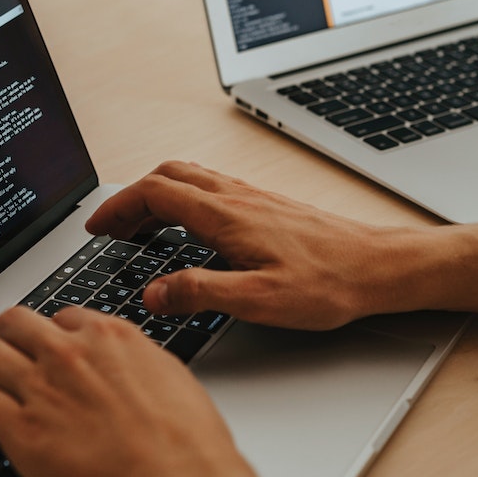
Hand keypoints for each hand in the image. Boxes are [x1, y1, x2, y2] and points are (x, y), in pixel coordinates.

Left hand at [0, 307, 330, 476]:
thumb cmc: (187, 441)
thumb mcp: (169, 374)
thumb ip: (132, 359)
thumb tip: (119, 362)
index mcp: (108, 336)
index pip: (60, 316)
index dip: (56, 338)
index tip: (56, 355)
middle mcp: (69, 353)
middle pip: (12, 322)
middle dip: (13, 341)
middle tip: (17, 364)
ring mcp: (41, 388)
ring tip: (1, 392)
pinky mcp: (22, 431)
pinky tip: (1, 427)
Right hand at [86, 161, 435, 329]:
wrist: (379, 267)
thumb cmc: (330, 283)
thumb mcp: (260, 300)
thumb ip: (202, 293)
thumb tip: (154, 293)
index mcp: (227, 216)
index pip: (155, 192)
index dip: (118, 207)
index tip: (98, 227)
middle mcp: (237, 198)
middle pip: (167, 176)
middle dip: (131, 197)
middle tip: (111, 227)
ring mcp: (253, 199)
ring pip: (189, 179)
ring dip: (155, 196)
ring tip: (139, 228)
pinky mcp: (266, 207)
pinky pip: (210, 189)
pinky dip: (182, 200)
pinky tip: (188, 229)